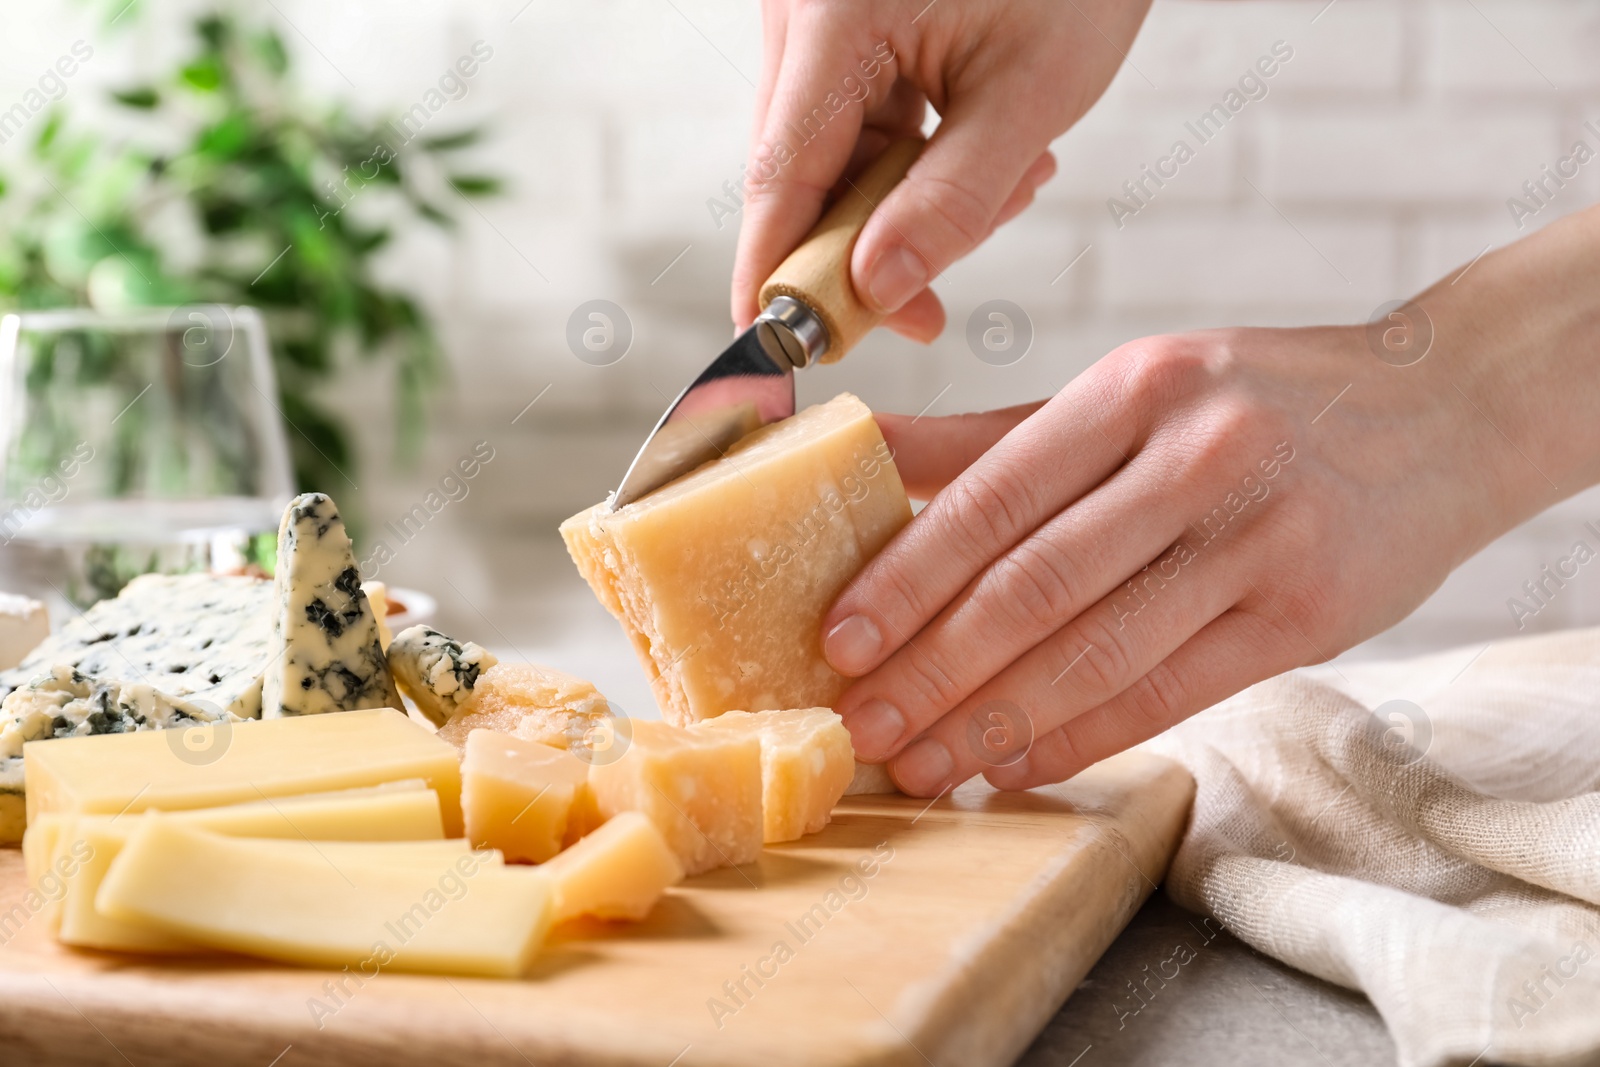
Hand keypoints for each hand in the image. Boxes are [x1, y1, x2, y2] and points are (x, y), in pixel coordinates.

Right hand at [731, 0, 1151, 337]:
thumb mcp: (1030, 96)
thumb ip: (951, 203)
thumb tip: (876, 291)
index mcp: (835, 15)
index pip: (782, 177)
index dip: (775, 274)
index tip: (774, 350)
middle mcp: (800, 11)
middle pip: (799, 175)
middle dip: (868, 249)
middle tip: (933, 310)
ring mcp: (814, 17)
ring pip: (829, 158)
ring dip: (903, 206)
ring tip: (1011, 183)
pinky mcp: (838, 27)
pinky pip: (854, 124)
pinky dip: (911, 164)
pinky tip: (987, 159)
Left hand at [823, 204, 1599, 796]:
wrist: (1444, 410)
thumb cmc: (1254, 402)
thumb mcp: (1130, 389)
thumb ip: (993, 435)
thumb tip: (854, 447)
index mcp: (1137, 388)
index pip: (995, 497)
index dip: (908, 578)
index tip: (839, 642)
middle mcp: (1199, 457)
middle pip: (1036, 586)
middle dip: (934, 669)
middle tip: (862, 728)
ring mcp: (1261, 540)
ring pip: (1098, 651)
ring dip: (995, 722)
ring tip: (922, 764)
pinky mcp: (1306, 617)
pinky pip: (1170, 692)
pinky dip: (1082, 736)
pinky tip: (1013, 764)